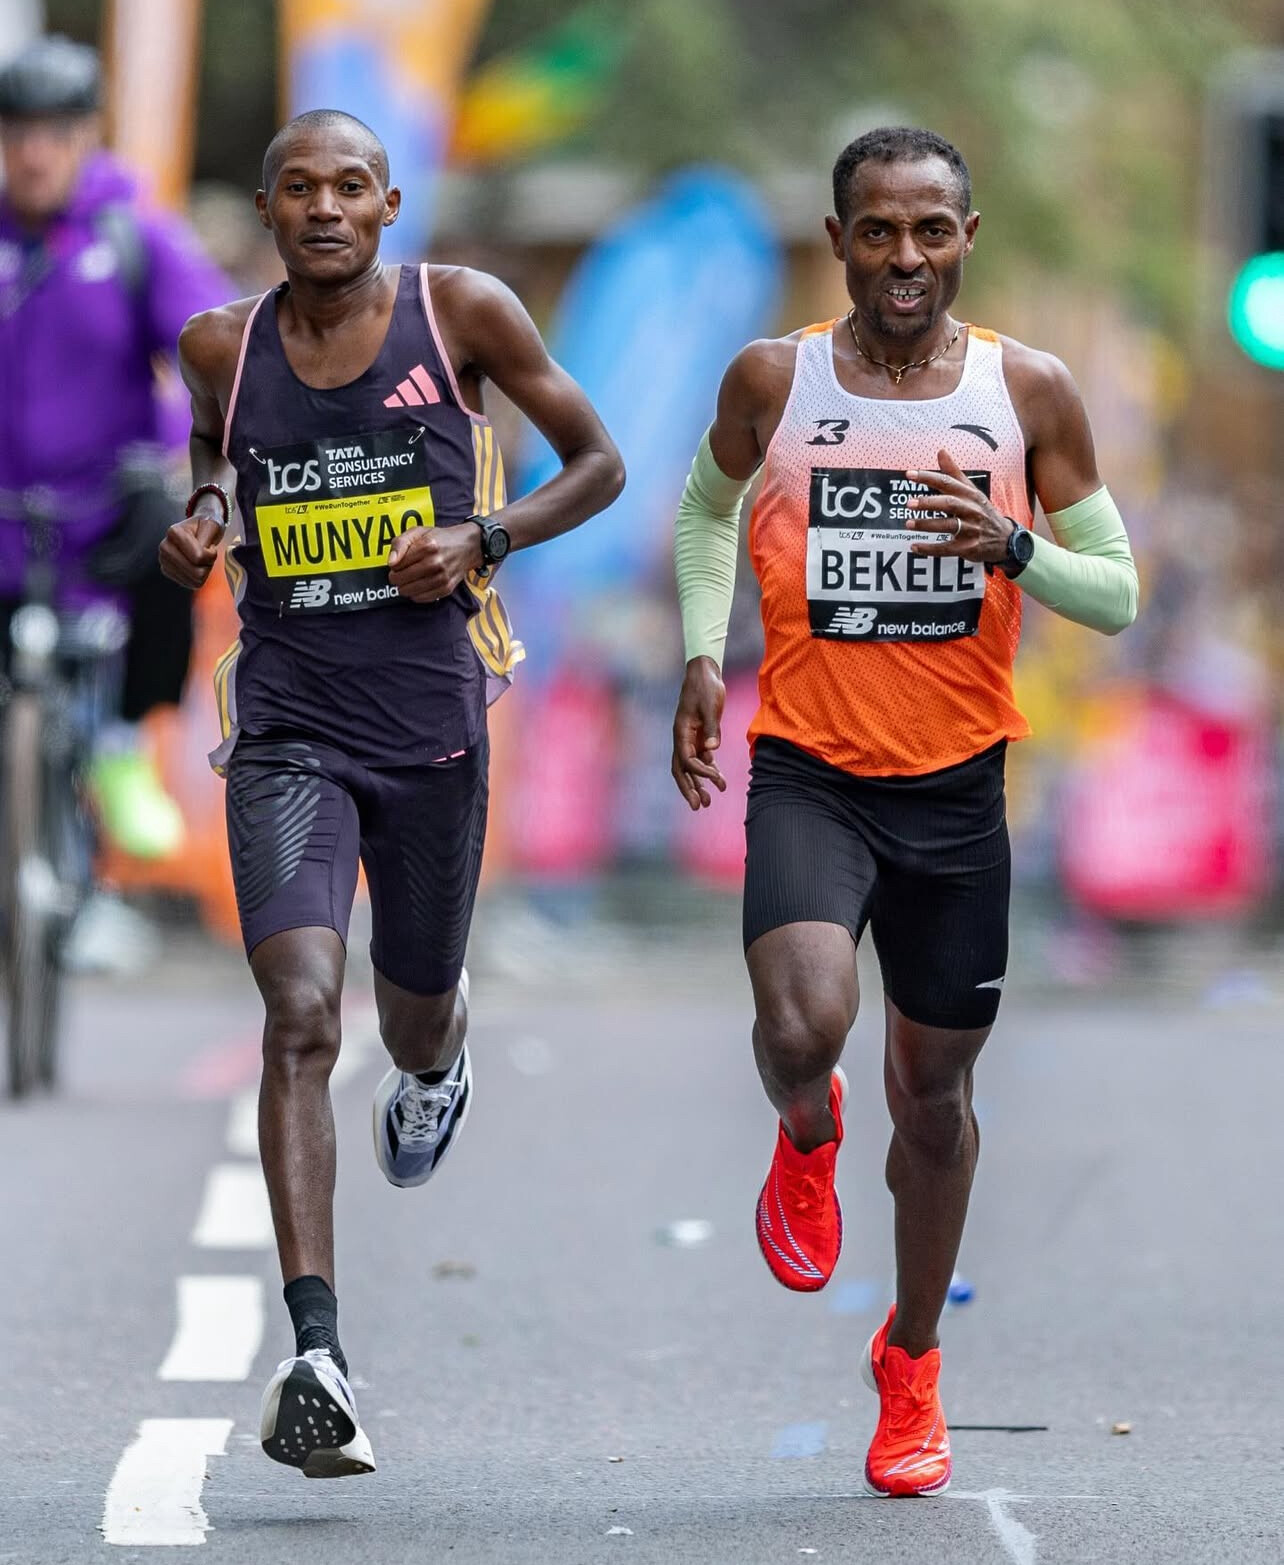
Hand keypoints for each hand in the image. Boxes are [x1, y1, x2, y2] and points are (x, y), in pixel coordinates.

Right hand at [158, 513, 222, 588]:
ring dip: (205, 570)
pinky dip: (200, 577)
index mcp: (173, 532)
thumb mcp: (211, 525)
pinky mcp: (167, 572)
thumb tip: (199, 557)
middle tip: (207, 554)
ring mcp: (164, 560)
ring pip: (195, 580)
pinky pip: (192, 584)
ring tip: (202, 558)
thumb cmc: (205, 527)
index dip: (212, 554)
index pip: (199, 557)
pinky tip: (196, 565)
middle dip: (208, 564)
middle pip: (197, 572)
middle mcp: (165, 547)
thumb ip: (207, 538)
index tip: (210, 546)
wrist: (197, 529)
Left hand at [388, 523, 482, 602]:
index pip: (397, 564)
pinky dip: (415, 595)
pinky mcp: (447, 588)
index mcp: (427, 546)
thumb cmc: (439, 539)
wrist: (467, 547)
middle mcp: (436, 562)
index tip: (399, 563)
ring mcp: (442, 577)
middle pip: (401, 579)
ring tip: (408, 581)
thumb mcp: (418, 532)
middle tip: (400, 573)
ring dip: (404, 588)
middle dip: (396, 577)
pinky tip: (417, 587)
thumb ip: (400, 543)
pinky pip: (422, 598)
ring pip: (410, 591)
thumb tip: (391, 563)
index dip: (394, 565)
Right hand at [671, 656, 726, 810]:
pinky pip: (700, 758)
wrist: (704, 671)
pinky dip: (707, 770)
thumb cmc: (706, 687)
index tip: (718, 780)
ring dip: (698, 784)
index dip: (701, 773)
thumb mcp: (710, 705)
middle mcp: (682, 738)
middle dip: (689, 789)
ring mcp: (689, 737)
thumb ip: (712, 728)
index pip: (687, 761)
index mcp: (681, 732)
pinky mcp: (699, 734)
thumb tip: (713, 750)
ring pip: (690, 767)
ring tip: (708, 800)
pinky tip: (717, 779)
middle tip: (698, 807)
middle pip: (681, 770)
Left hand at [904, 449, 1014, 563]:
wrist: (1005, 539)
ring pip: (948, 526)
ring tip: (908, 523)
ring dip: (927, 525)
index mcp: (970, 494)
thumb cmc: (982, 512)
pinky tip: (914, 547)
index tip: (909, 474)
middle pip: (949, 504)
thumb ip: (954, 473)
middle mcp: (971, 510)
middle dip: (929, 502)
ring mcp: (971, 530)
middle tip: (909, 503)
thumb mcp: (972, 491)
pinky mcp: (968, 548)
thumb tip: (940, 451)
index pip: (948, 482)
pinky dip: (929, 549)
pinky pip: (946, 549)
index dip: (928, 477)